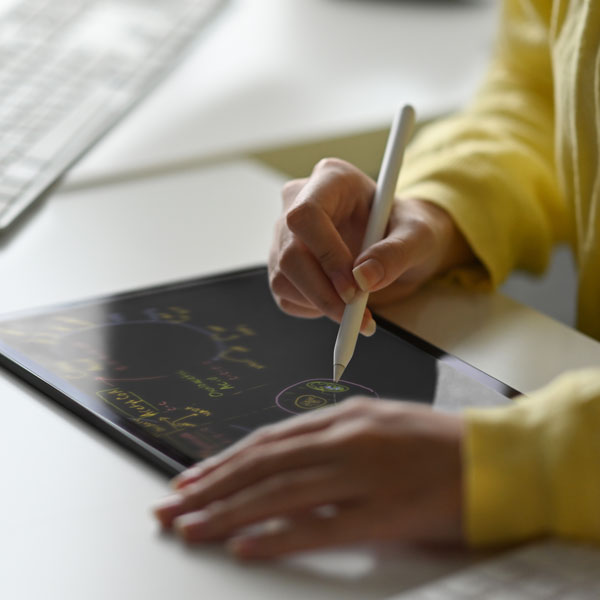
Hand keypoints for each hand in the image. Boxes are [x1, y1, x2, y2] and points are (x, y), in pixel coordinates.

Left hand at [153, 398, 465, 558]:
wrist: (493, 457)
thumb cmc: (434, 441)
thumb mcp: (376, 423)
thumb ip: (331, 436)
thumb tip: (285, 456)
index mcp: (343, 417)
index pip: (268, 441)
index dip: (225, 461)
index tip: (192, 479)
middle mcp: (345, 440)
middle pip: (263, 464)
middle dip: (211, 486)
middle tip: (171, 507)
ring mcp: (362, 475)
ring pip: (281, 493)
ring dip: (229, 512)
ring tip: (191, 528)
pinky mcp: (384, 512)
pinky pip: (321, 526)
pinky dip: (278, 537)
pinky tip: (245, 547)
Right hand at [268, 158, 474, 333]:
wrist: (399, 242)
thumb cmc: (408, 229)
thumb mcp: (418, 235)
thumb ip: (396, 253)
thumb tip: (363, 279)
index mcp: (331, 180)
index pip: (306, 215)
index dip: (326, 255)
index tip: (353, 287)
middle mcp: (300, 202)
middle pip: (290, 253)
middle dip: (323, 291)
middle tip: (356, 313)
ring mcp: (285, 234)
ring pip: (282, 278)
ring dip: (319, 304)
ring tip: (356, 310)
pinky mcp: (282, 263)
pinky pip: (285, 294)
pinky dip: (312, 308)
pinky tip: (338, 301)